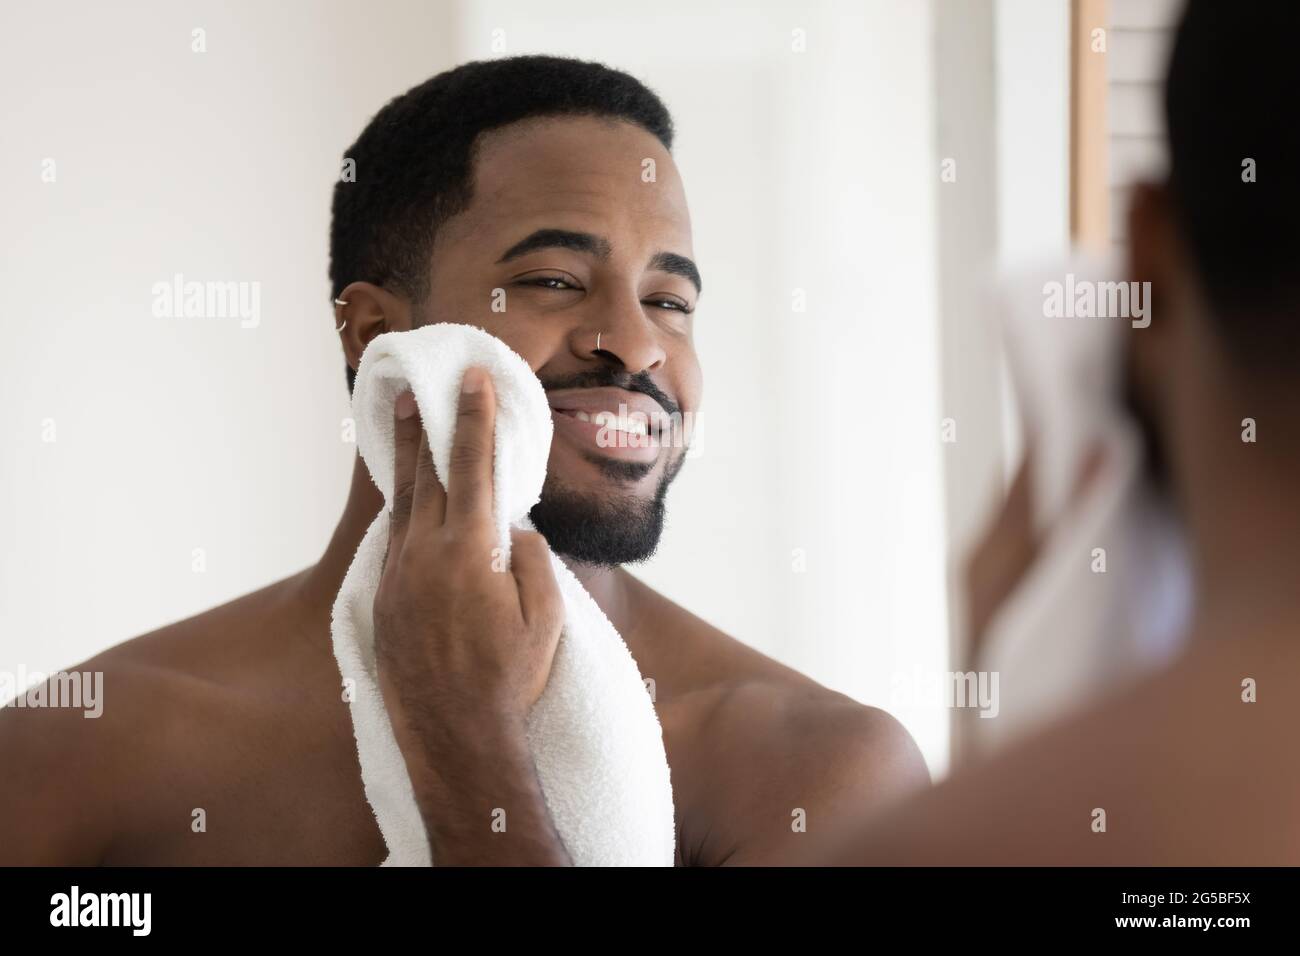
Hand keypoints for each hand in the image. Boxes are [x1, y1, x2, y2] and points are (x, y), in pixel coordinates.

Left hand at [372, 367, 563, 746]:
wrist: (455, 736)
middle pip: (426, 474)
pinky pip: (393, 541)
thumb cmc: (510, 680)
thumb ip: (532, 562)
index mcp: (469, 551)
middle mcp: (425, 555)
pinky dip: (402, 510)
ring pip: (402, 505)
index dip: (475, 417)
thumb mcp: (546, 619)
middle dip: (427, 426)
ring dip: (407, 462)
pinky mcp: (383, 601)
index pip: (473, 466)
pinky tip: (406, 504)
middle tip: (417, 388)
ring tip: (404, 428)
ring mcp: (397, 577)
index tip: (473, 379)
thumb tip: (513, 531)